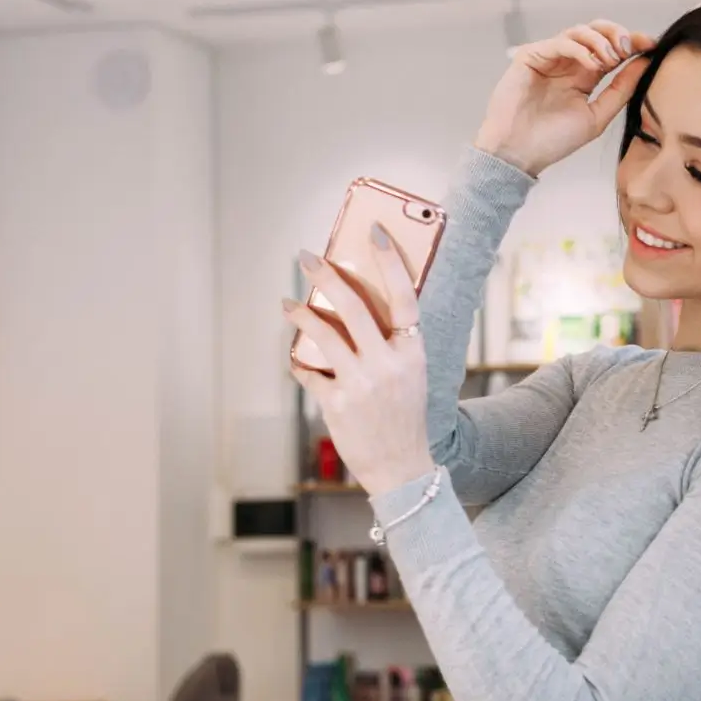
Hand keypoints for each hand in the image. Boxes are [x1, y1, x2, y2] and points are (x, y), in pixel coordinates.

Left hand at [284, 224, 435, 494]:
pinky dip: (300, 364)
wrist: (402, 467)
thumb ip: (392, 345)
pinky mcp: (337, 404)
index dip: (390, 263)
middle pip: (354, 307)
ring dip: (301, 314)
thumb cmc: (405, 416)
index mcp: (413, 353)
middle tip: (306, 258)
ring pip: (324, 334)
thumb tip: (355, 308)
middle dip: (326, 277)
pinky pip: (310, 373)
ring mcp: (362, 384)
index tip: (374, 233)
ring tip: (287, 303)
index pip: (405, 297)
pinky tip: (295, 359)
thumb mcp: (412, 376)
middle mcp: (388, 364)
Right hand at [473, 20, 655, 175]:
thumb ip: (621, 88)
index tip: (652, 44)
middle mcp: (567, 64)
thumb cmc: (553, 140)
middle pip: (597, 32)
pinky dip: (580, 48)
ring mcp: (549, 58)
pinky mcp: (531, 56)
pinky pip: (560, 42)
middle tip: (628, 48)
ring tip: (610, 59)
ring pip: (579, 31)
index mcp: (584, 77)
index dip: (633, 43)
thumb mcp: (598, 115)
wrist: (519, 154)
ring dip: (600, 40)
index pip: (612, 50)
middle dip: (617, 34)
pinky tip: (593, 64)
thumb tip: (645, 63)